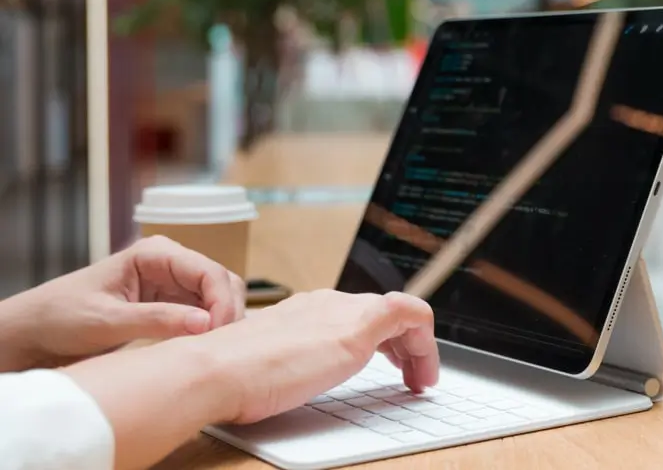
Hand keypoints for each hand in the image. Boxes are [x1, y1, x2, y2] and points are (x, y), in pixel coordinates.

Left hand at [0, 235, 244, 371]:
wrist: (38, 330)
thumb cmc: (62, 318)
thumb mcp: (107, 321)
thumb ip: (157, 320)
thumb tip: (206, 324)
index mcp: (155, 253)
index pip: (209, 272)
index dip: (222, 303)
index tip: (217, 335)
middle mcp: (170, 262)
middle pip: (221, 282)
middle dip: (227, 312)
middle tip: (219, 347)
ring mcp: (173, 282)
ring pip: (219, 297)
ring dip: (222, 321)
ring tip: (211, 350)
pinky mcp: (172, 302)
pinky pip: (206, 311)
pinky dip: (211, 328)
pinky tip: (203, 347)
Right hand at [62, 290, 437, 468]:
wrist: (215, 370)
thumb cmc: (230, 377)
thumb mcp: (268, 365)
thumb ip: (289, 363)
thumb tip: (292, 379)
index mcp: (306, 309)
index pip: (357, 313)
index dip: (382, 340)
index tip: (391, 365)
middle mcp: (327, 302)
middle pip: (384, 314)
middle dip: (405, 347)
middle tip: (413, 378)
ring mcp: (343, 311)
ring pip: (402, 316)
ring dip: (418, 350)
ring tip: (420, 381)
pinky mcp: (357, 327)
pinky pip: (410, 314)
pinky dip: (426, 341)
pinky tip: (424, 370)